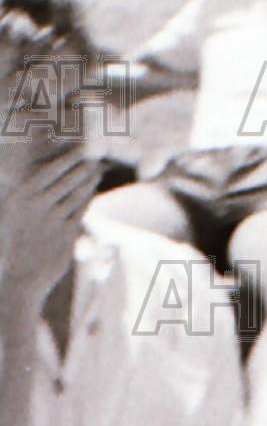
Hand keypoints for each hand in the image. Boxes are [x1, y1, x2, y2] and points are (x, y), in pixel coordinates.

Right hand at [0, 152, 95, 307]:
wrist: (19, 277)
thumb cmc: (14, 244)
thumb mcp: (10, 216)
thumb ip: (26, 196)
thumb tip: (42, 175)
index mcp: (19, 197)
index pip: (49, 170)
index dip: (68, 158)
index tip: (80, 149)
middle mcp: (36, 205)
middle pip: (67, 179)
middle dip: (84, 165)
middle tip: (96, 155)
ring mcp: (52, 219)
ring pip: (77, 192)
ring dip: (89, 179)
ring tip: (97, 169)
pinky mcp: (66, 232)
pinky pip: (81, 208)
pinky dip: (88, 195)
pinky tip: (92, 188)